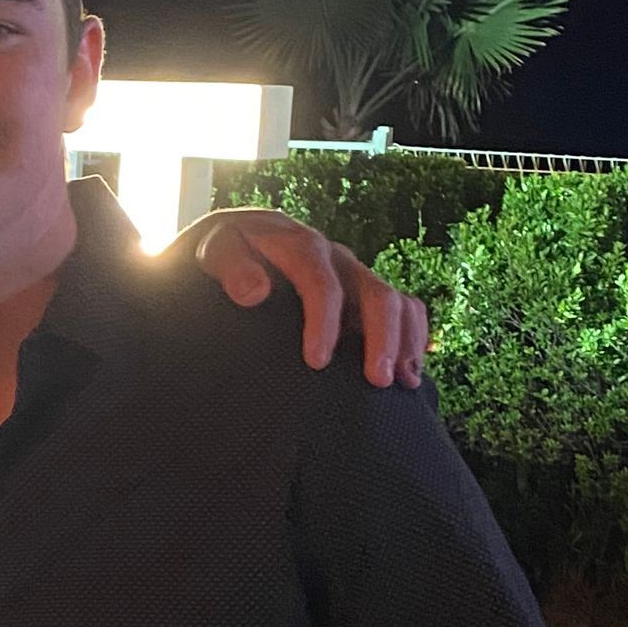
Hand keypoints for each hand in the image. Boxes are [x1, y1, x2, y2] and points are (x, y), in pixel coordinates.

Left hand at [185, 208, 428, 387]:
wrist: (232, 245)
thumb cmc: (220, 256)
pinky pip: (406, 309)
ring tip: (398, 382)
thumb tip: (254, 291)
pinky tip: (411, 374)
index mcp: (296, 243)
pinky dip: (414, 339)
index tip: (317, 361)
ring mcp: (353, 275)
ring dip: (403, 342)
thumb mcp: (213, 251)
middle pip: (375, 290)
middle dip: (381, 337)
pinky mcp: (364, 294)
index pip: (321, 278)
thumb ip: (228, 264)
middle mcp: (334, 257)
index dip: (325, 319)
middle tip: (374, 380)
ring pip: (397, 301)